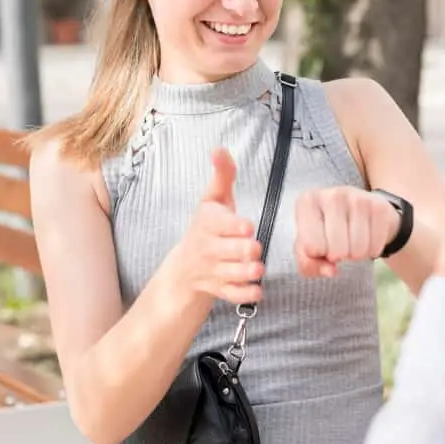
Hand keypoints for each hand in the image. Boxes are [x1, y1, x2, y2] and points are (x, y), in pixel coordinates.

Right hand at [171, 149, 263, 304]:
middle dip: (241, 250)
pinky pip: (230, 295)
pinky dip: (243, 295)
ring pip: (228, 274)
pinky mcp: (219, 289)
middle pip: (225, 251)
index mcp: (207, 223)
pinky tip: (257, 291)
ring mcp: (213, 271)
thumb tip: (219, 148)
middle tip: (255, 248)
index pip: (218, 224)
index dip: (232, 226)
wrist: (186, 266)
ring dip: (244, 273)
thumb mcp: (213, 199)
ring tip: (259, 269)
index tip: (247, 226)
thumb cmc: (208, 226)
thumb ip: (222, 175)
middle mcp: (207, 248)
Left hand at [294, 187, 400, 276]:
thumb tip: (330, 271)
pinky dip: (372, 251)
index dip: (318, 254)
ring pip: (357, 250)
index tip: (322, 244)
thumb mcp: (308, 248)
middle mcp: (332, 195)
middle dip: (339, 256)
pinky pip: (375, 247)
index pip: (311, 247)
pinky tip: (367, 238)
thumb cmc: (327, 231)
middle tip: (340, 245)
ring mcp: (357, 198)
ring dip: (356, 255)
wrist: (361, 211)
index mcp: (308, 202)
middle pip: (336, 250)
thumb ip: (309, 264)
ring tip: (353, 242)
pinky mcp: (379, 206)